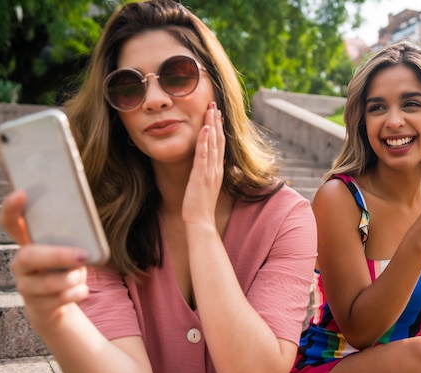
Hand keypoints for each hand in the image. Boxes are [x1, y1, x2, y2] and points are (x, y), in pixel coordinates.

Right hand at [0, 190, 89, 328]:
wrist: (57, 305)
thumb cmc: (65, 269)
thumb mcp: (68, 250)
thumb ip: (72, 238)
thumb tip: (90, 232)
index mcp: (28, 244)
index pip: (10, 223)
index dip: (11, 209)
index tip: (21, 194)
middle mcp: (21, 264)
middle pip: (28, 256)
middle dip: (58, 256)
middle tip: (83, 255)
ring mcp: (25, 286)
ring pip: (48, 283)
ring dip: (73, 278)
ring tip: (82, 274)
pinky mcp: (36, 306)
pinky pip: (60, 300)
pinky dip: (78, 293)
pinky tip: (81, 290)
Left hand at [182, 101, 225, 226]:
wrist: (200, 222)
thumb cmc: (200, 206)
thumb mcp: (206, 186)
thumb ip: (209, 174)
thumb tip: (210, 167)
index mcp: (218, 170)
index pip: (220, 145)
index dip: (218, 128)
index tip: (216, 113)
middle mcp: (216, 168)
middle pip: (218, 140)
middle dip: (216, 121)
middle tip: (213, 103)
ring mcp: (210, 171)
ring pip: (213, 144)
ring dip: (211, 125)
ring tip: (210, 109)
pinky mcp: (201, 176)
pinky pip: (203, 155)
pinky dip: (204, 141)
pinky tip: (204, 128)